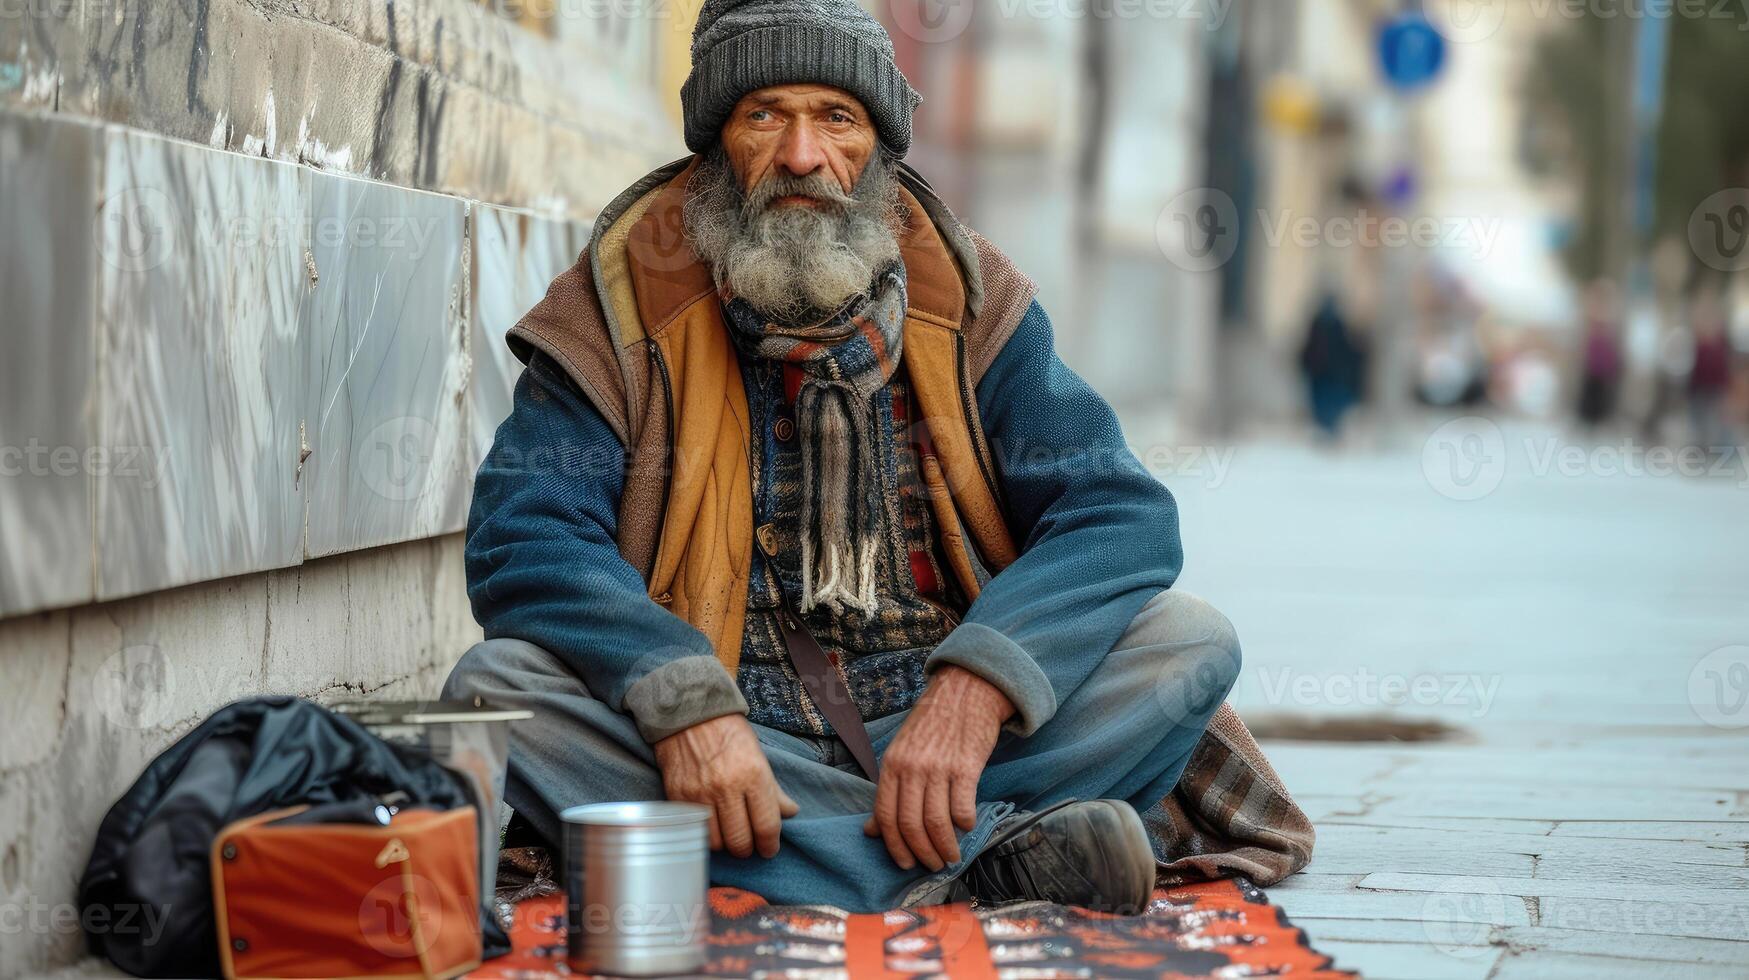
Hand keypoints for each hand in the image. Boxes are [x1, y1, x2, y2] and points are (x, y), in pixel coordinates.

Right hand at [654, 714, 797, 858]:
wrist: (689, 713)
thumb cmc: (729, 732)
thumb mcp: (758, 755)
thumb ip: (773, 789)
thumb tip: (790, 812)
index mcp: (753, 775)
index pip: (766, 826)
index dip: (770, 845)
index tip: (769, 849)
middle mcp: (726, 787)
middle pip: (741, 841)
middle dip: (748, 849)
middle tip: (750, 846)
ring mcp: (700, 793)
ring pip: (716, 842)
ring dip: (725, 845)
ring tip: (730, 837)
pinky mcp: (678, 796)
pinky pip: (695, 830)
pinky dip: (705, 835)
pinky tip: (712, 828)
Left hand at [863, 666, 1013, 871]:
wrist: (965, 691)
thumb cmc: (933, 724)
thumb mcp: (902, 752)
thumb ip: (888, 791)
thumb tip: (871, 831)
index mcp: (892, 765)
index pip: (886, 816)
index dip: (894, 846)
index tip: (905, 863)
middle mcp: (912, 768)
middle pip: (910, 824)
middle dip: (920, 853)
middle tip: (931, 866)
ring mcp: (938, 767)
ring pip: (936, 822)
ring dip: (944, 847)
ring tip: (950, 856)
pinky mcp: (966, 766)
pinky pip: (962, 807)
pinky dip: (964, 824)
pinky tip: (967, 827)